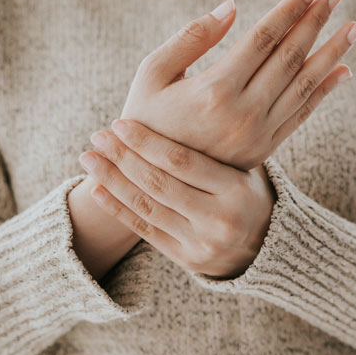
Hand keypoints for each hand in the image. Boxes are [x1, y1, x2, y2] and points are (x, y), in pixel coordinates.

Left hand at [78, 119, 276, 278]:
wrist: (266, 246)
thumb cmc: (246, 193)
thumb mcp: (243, 167)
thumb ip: (212, 145)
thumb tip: (176, 95)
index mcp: (236, 189)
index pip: (181, 161)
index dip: (146, 141)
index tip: (120, 123)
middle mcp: (219, 219)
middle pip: (158, 183)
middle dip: (122, 157)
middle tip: (97, 136)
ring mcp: (201, 243)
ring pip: (147, 207)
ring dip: (112, 181)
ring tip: (89, 159)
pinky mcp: (186, 259)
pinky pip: (145, 232)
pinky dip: (117, 210)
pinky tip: (97, 191)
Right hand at [121, 0, 355, 169]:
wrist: (149, 179)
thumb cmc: (143, 119)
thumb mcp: (151, 74)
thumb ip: (190, 38)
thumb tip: (232, 6)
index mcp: (214, 91)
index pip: (262, 39)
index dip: (288, 11)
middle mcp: (243, 114)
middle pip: (289, 58)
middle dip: (315, 23)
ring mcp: (256, 135)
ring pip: (304, 86)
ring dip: (331, 53)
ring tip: (352, 28)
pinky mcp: (262, 151)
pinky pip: (300, 115)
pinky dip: (323, 92)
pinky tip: (342, 71)